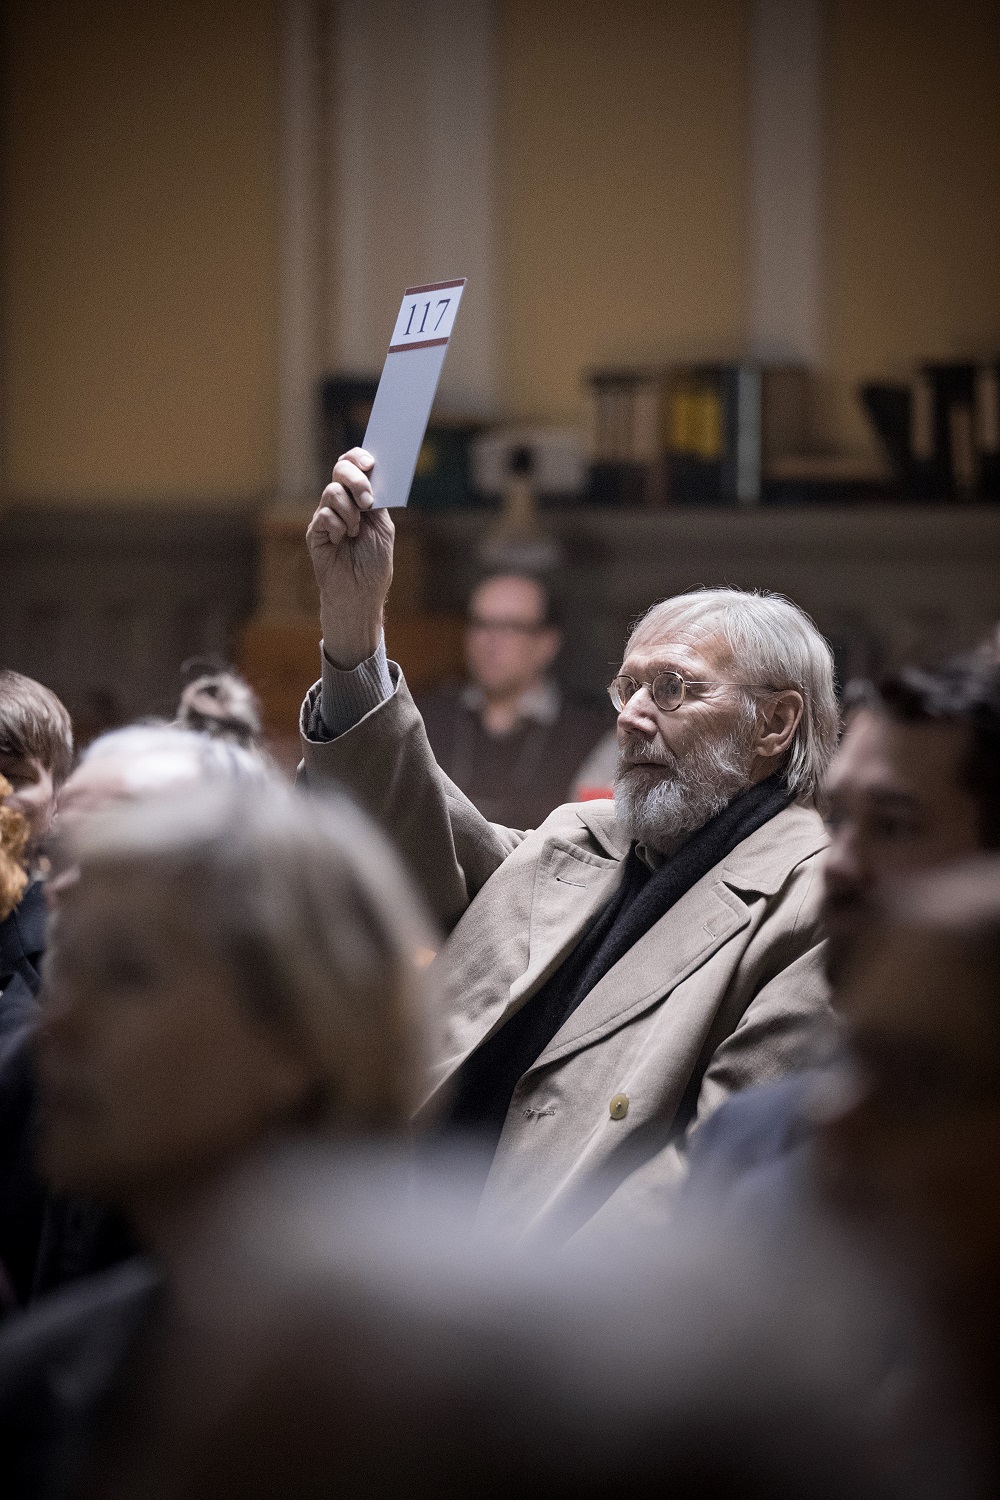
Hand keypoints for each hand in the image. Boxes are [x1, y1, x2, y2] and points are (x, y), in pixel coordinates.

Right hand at [306, 448, 394, 668]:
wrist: (361, 594)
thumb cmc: (374, 564)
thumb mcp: (383, 528)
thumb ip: (378, 501)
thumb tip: (375, 475)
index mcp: (360, 498)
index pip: (354, 466)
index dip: (359, 457)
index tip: (371, 463)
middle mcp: (341, 503)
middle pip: (340, 470)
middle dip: (355, 479)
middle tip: (367, 499)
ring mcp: (326, 516)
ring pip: (332, 492)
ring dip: (350, 511)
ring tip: (355, 532)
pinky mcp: (315, 532)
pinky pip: (323, 515)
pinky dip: (337, 525)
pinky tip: (342, 540)